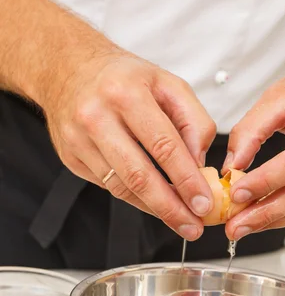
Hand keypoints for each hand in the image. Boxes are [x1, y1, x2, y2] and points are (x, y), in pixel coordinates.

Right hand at [43, 50, 215, 240]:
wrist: (69, 69)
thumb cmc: (124, 78)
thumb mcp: (167, 84)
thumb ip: (194, 120)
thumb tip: (200, 163)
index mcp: (127, 93)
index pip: (164, 145)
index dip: (186, 179)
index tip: (204, 202)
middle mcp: (97, 116)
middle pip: (138, 175)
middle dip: (170, 207)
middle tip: (193, 226)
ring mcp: (79, 139)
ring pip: (121, 187)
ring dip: (154, 209)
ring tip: (180, 220)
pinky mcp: (70, 157)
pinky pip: (108, 186)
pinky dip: (135, 198)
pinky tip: (154, 202)